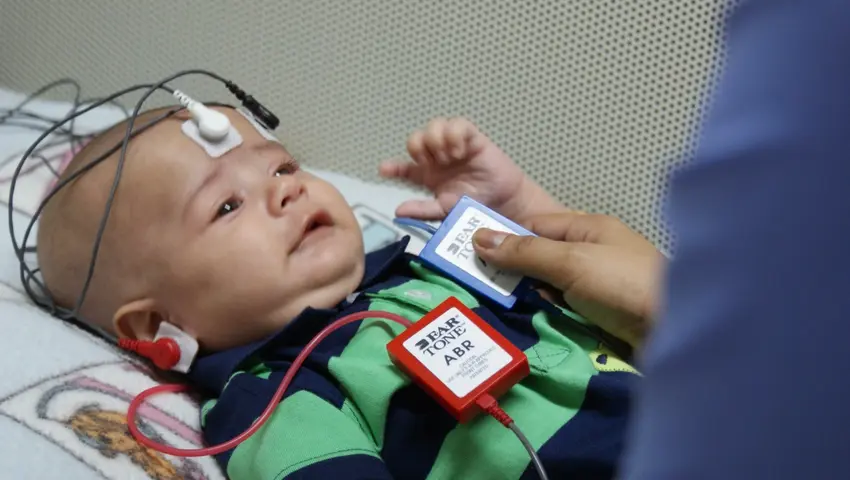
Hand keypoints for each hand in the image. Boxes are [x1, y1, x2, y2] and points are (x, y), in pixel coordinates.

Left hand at [379, 117, 562, 221]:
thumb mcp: (444, 211)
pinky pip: (457, 123)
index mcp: (429, 176)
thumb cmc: (475, 205)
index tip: (384, 169)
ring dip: (435, 141)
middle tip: (431, 163)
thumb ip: (422, 210)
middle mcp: (438, 158)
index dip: (393, 167)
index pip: (405, 168)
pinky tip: (458, 151)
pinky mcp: (471, 137)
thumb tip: (398, 211)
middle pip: (415, 139)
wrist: (502, 201)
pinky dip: (453, 135)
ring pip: (433, 126)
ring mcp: (454, 145)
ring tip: (448, 158)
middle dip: (418, 148)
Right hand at [472, 212, 663, 347]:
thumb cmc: (624, 285)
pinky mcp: (602, 312)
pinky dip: (547, 312)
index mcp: (588, 227)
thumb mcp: (570, 262)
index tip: (469, 254)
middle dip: (512, 269)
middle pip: (540, 256)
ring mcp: (598, 283)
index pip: (534, 226)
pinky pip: (565, 306)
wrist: (679, 330)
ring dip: (528, 294)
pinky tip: (528, 320)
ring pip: (550, 284)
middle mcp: (593, 251)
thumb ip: (526, 252)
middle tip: (477, 285)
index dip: (503, 237)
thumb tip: (480, 238)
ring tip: (494, 305)